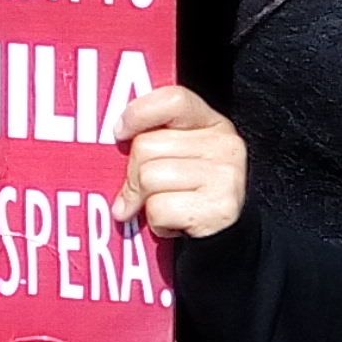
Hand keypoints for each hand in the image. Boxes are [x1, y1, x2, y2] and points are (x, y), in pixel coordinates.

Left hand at [111, 80, 249, 238]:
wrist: (228, 242)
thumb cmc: (193, 195)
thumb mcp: (181, 158)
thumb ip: (155, 141)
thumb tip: (113, 148)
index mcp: (213, 123)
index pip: (173, 99)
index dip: (138, 113)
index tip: (120, 133)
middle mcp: (225, 144)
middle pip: (147, 146)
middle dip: (133, 174)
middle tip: (143, 192)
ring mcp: (226, 176)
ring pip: (148, 178)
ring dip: (144, 202)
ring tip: (164, 207)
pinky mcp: (220, 208)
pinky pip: (159, 209)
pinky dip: (157, 224)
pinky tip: (175, 223)